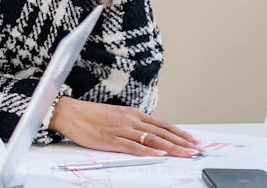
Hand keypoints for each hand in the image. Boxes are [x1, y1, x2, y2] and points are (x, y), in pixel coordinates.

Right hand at [49, 97, 202, 157]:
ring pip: (152, 139)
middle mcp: (130, 120)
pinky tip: (159, 154)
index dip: (180, 133)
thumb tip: (149, 132)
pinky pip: (133, 146)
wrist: (69, 112)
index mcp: (133, 114)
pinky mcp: (111, 139)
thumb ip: (133, 123)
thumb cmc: (90, 115)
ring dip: (171, 147)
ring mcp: (121, 129)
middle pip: (162, 132)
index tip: (193, 140)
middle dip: (182, 142)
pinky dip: (148, 150)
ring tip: (186, 153)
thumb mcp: (116, 115)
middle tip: (197, 149)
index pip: (163, 124)